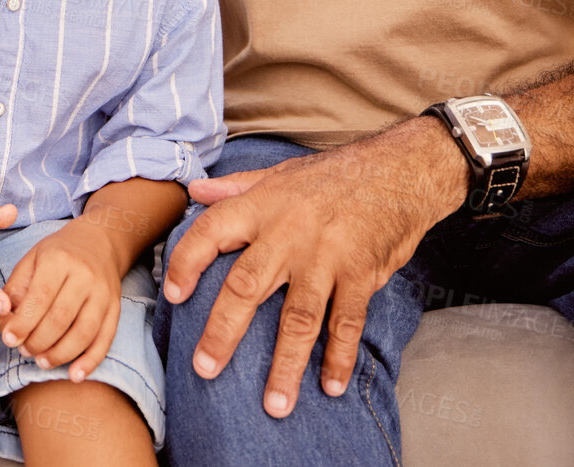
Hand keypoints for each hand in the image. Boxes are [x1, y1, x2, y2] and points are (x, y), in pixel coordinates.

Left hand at [0, 218, 126, 381]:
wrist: (98, 242)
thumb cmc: (58, 254)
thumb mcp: (31, 259)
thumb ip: (17, 288)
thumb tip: (5, 321)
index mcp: (59, 260)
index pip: (40, 297)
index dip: (23, 322)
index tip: (8, 339)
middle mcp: (85, 276)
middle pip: (61, 318)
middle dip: (39, 341)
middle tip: (24, 351)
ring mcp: (103, 293)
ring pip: (84, 332)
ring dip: (60, 354)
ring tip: (41, 362)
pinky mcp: (116, 308)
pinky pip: (105, 339)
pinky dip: (91, 361)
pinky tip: (75, 375)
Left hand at [161, 120, 465, 416]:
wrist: (400, 170)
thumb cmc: (334, 175)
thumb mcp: (280, 173)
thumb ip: (235, 187)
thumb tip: (195, 190)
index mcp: (263, 206)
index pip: (212, 231)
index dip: (187, 261)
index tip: (173, 294)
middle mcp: (289, 232)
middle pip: (247, 286)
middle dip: (223, 331)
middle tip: (204, 368)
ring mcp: (326, 256)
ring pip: (299, 317)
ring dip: (286, 364)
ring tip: (275, 405)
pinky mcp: (361, 273)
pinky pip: (347, 322)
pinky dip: (340, 357)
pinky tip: (331, 385)